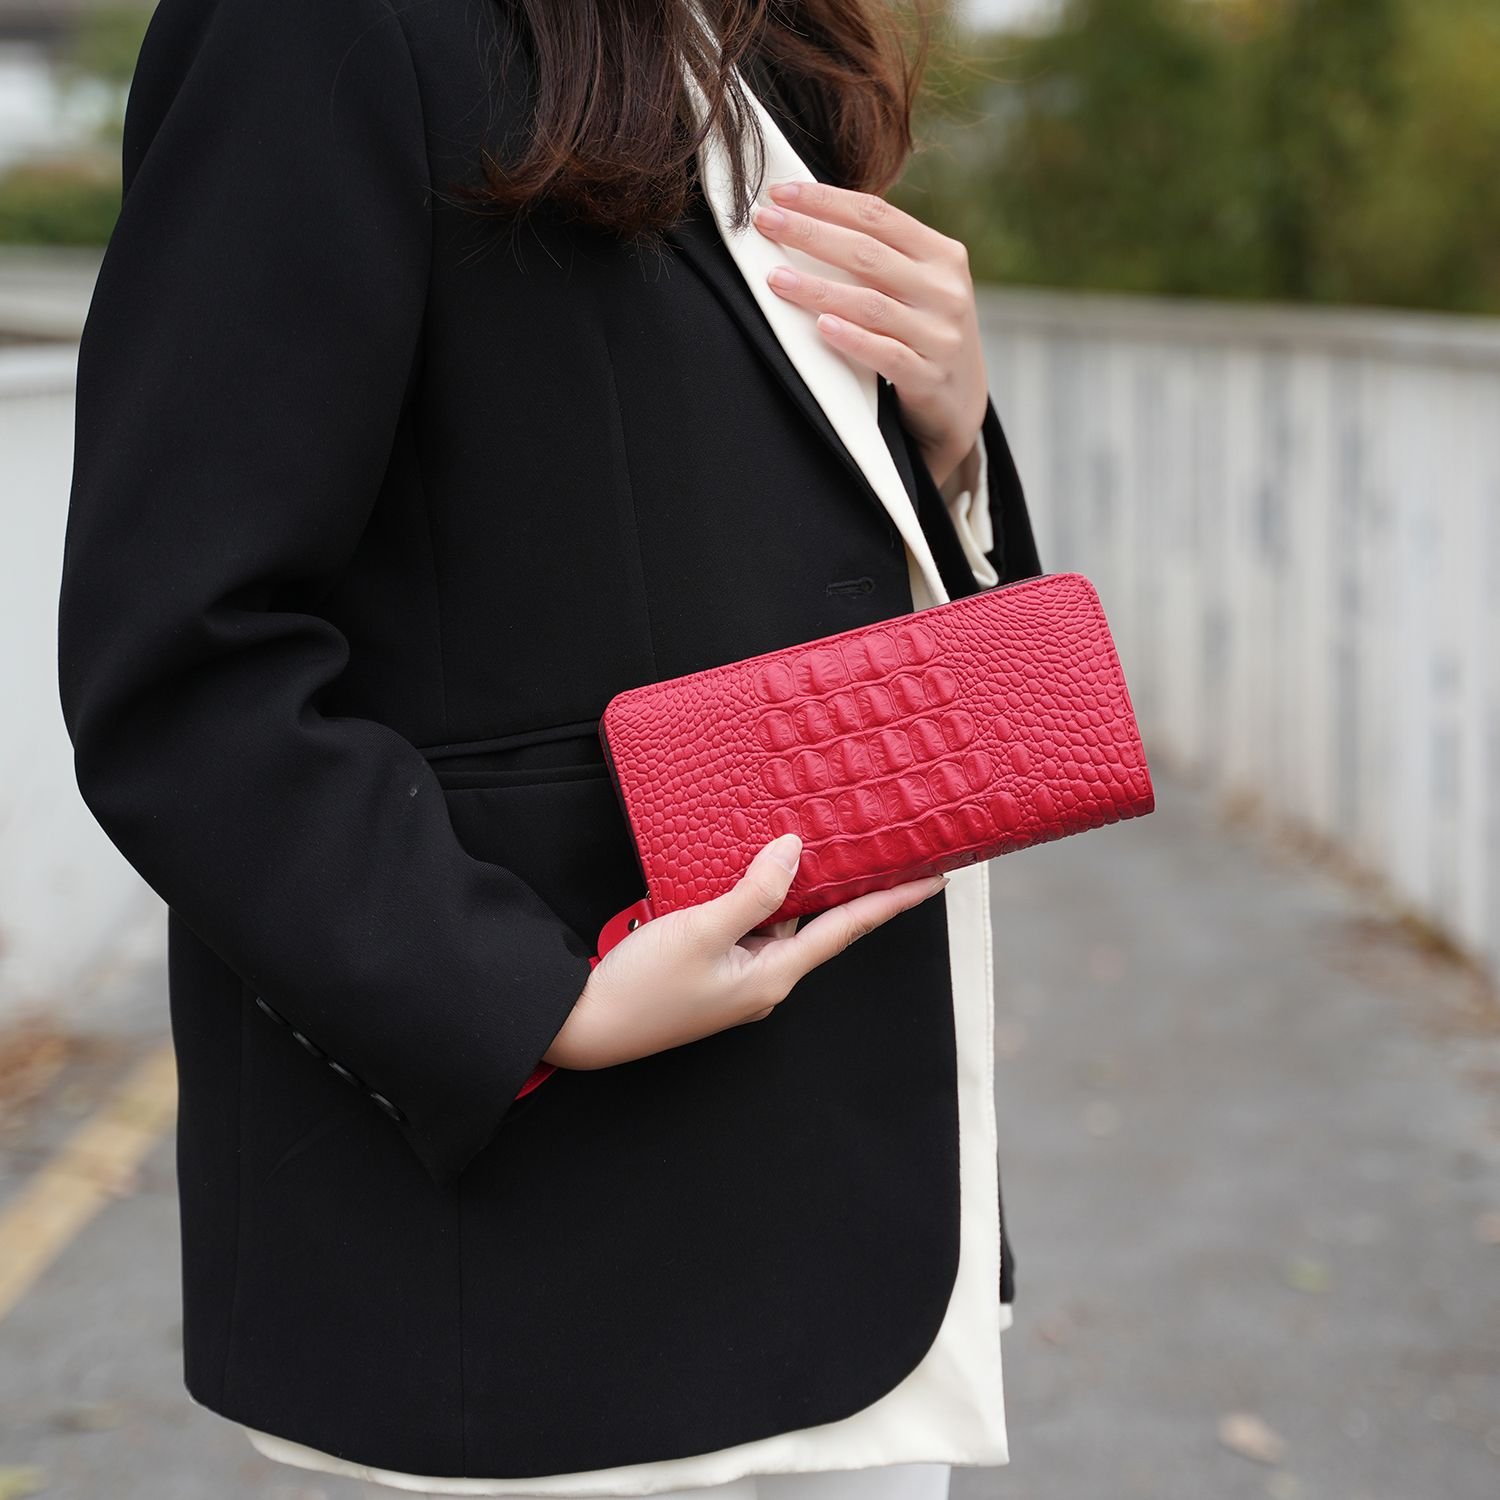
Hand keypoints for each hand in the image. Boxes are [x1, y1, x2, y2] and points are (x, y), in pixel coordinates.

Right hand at [542, 833, 948, 1070]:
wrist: (584, 1029)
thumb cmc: (641, 986)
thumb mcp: (700, 929)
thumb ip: (753, 892)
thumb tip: (795, 852)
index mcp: (774, 975)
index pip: (847, 929)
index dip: (892, 902)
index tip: (935, 879)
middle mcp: (766, 981)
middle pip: (819, 923)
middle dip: (847, 885)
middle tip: (878, 843)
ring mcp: (739, 980)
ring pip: (779, 922)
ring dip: (794, 886)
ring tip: (812, 841)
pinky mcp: (713, 974)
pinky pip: (749, 929)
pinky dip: (757, 898)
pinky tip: (750, 869)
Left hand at [753, 180, 985, 490]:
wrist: (961, 404)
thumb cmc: (923, 334)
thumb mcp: (918, 286)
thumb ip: (882, 255)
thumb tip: (810, 215)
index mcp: (942, 255)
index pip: (877, 216)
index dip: (826, 201)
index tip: (778, 192)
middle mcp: (945, 290)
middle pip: (868, 253)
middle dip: (810, 233)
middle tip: (764, 222)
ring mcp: (941, 335)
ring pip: (871, 304)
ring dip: (817, 288)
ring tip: (775, 278)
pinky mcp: (930, 377)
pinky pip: (886, 354)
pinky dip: (852, 339)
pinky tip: (821, 326)